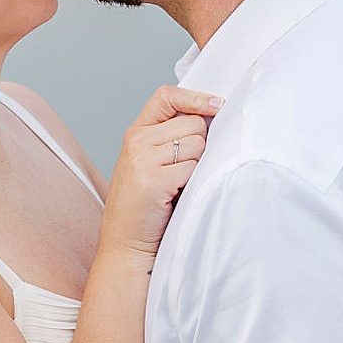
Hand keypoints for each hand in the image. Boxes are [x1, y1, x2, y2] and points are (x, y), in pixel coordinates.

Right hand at [101, 84, 222, 260]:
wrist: (125, 245)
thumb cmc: (143, 208)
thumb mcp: (148, 164)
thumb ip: (169, 139)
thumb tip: (212, 118)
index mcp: (135, 133)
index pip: (167, 96)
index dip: (195, 97)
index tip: (217, 105)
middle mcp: (137, 142)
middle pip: (194, 123)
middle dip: (201, 145)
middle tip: (185, 170)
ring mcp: (143, 160)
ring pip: (198, 145)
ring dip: (198, 167)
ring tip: (179, 185)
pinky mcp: (153, 181)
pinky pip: (194, 169)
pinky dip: (193, 184)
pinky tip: (177, 196)